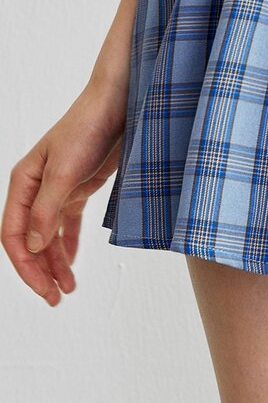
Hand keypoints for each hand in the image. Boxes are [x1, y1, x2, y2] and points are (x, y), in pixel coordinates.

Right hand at [2, 80, 126, 305]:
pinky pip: (66, 224)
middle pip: (30, 239)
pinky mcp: (79, 187)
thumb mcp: (66, 171)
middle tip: (56, 298)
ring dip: (55, 262)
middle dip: (40, 271)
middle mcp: (36, 187)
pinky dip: (68, 245)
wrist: (121, 103)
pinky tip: (72, 264)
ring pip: (48, 235)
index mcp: (23, 181)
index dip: (25, 265)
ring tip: (67, 289)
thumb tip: (31, 246)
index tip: (43, 289)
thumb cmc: (89, 128)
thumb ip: (47, 209)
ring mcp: (57, 188)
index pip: (13, 234)